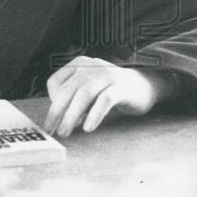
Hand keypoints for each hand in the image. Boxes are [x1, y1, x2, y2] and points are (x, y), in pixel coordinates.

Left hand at [44, 56, 176, 136]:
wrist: (145, 85)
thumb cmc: (110, 90)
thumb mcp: (88, 89)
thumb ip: (74, 99)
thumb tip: (58, 119)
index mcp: (78, 64)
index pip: (55, 81)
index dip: (51, 100)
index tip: (52, 118)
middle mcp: (90, 67)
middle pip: (67, 90)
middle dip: (57, 112)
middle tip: (50, 130)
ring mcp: (107, 75)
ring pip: (83, 95)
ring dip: (72, 116)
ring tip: (65, 131)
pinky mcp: (121, 87)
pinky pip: (104, 100)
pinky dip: (94, 115)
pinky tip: (88, 128)